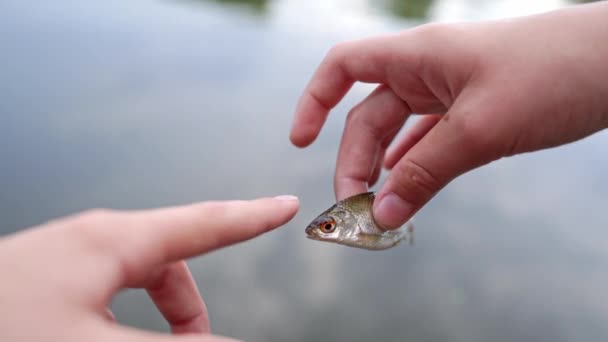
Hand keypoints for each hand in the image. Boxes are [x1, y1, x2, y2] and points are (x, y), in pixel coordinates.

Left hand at [0, 196, 298, 341]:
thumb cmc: (7, 331)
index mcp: (108, 241)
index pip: (203, 223)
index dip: (250, 217)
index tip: (283, 206)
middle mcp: (87, 242)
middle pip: (168, 263)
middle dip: (191, 308)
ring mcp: (59, 261)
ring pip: (133, 284)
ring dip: (155, 321)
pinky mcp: (38, 283)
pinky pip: (101, 295)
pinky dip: (122, 322)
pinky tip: (110, 339)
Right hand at [290, 2, 607, 227]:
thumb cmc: (554, 74)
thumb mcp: (482, 128)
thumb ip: (426, 171)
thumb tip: (383, 214)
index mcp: (418, 57)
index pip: (344, 67)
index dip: (314, 101)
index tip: (299, 141)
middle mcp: (427, 72)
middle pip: (369, 116)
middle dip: (356, 162)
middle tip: (358, 210)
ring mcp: (451, 92)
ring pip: (399, 133)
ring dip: (385, 170)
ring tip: (378, 209)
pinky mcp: (475, 111)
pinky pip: (430, 140)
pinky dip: (415, 166)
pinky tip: (407, 189)